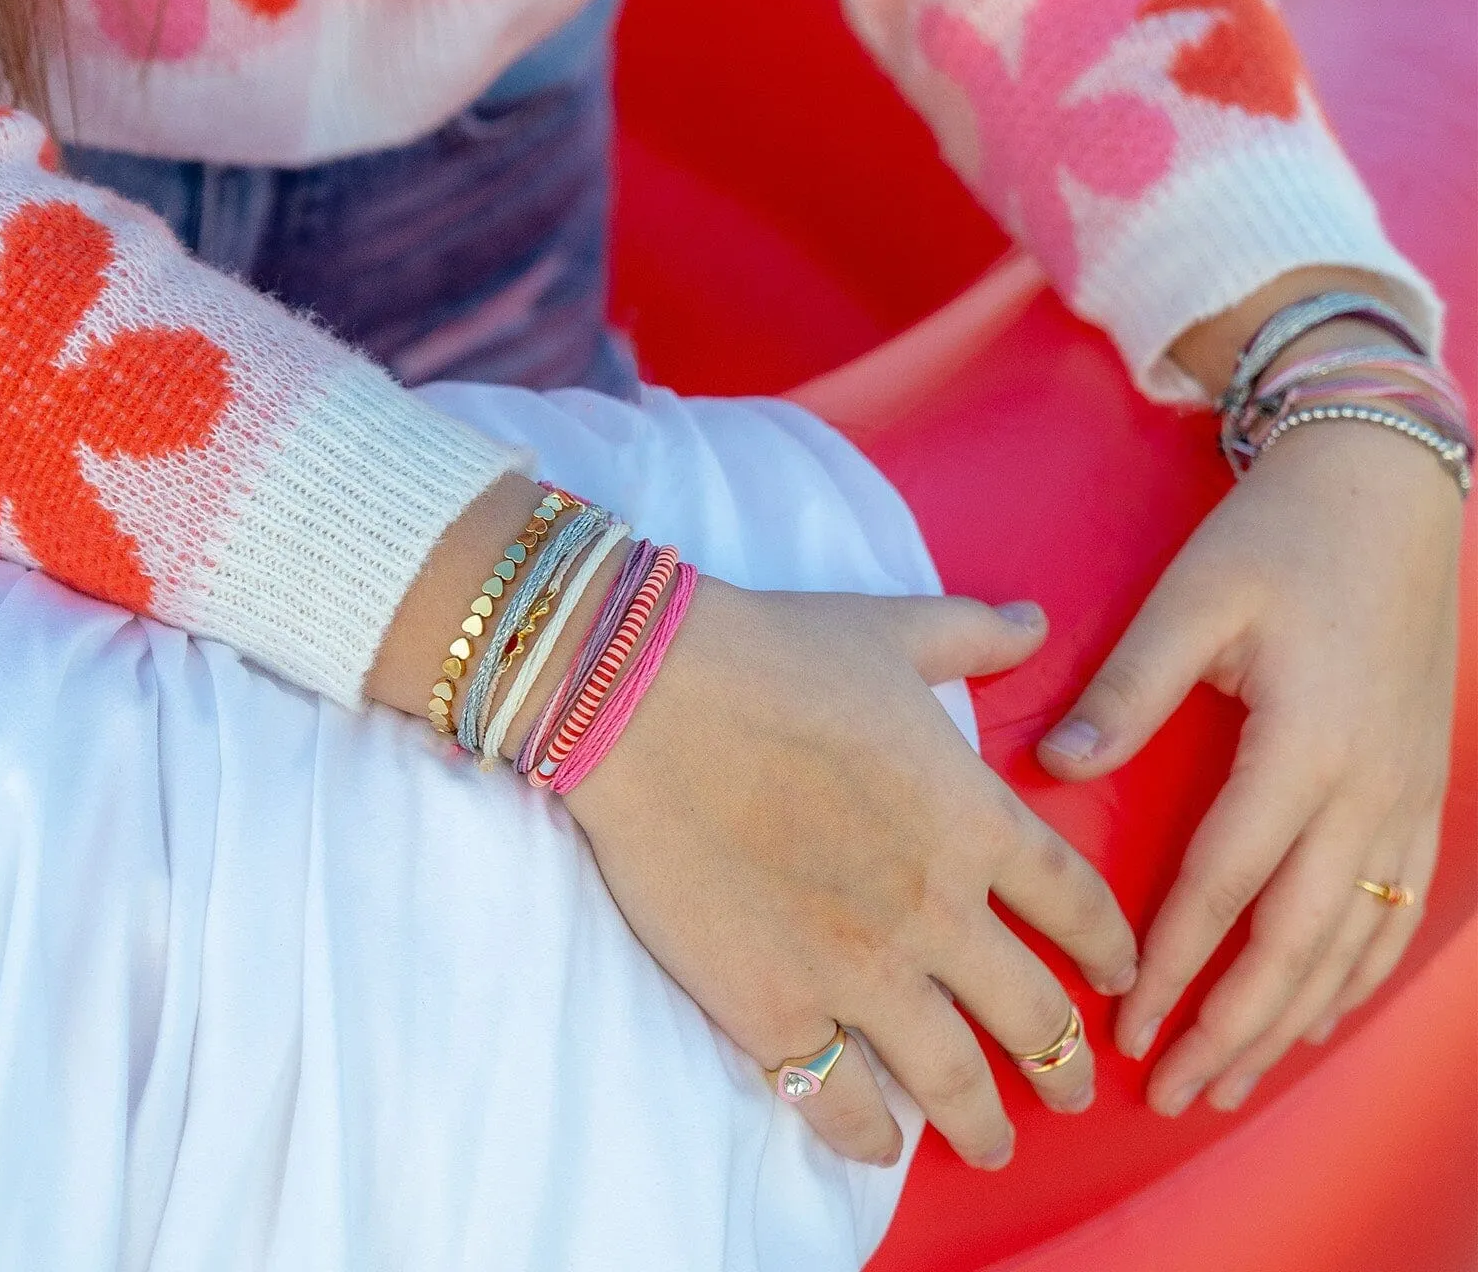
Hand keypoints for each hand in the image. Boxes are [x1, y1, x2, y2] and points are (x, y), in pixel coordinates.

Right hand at [564, 581, 1138, 1167]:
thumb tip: (1036, 621)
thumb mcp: (893, 628)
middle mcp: (934, 912)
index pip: (1076, 905)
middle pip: (1035, 1017)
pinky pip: (838, 1102)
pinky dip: (868, 1134)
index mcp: (974, 820)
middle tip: (1073, 1088)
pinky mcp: (772, 1008)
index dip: (1110, 948)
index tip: (1118, 973)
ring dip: (986, 1126)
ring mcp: (855, 971)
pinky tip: (880, 1143)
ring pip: (953, 1084)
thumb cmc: (775, 653)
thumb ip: (977, 634)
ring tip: (996, 1144)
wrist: (647, 695)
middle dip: (1066, 1064)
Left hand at [1038, 417, 1460, 1115]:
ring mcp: (1408, 796)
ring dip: (1293, 1021)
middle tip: (1173, 1091)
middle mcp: (1367, 789)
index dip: (1175, 963)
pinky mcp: (1424, 789)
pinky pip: (1394, 911)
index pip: (1226, 883)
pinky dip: (1353, 974)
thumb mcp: (1193, 600)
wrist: (1388, 492)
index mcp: (1304, 745)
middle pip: (1299, 944)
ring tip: (1234, 1079)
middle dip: (1234, 1028)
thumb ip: (1126, 691)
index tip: (1125, 1023)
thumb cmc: (1279, 540)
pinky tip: (1315, 1010)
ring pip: (1353, 943)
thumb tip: (1053, 768)